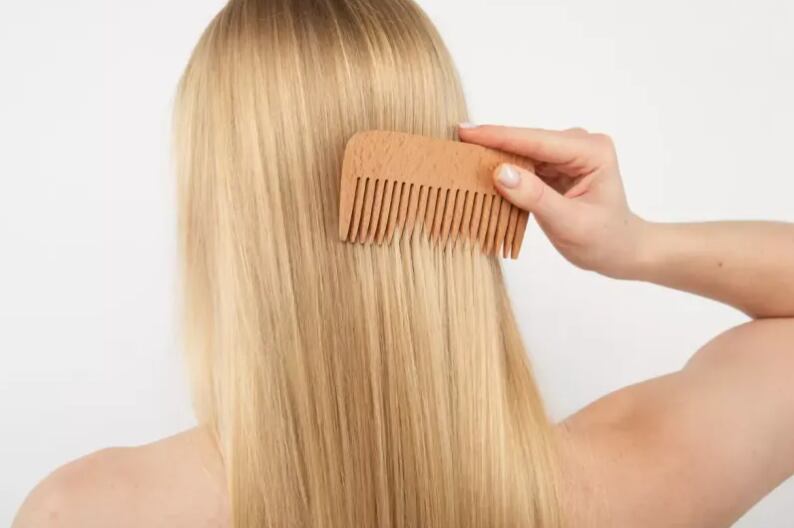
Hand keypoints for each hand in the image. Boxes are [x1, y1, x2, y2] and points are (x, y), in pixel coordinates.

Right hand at [459, 124, 647, 278]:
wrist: (620, 252)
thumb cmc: (604, 240)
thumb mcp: (570, 223)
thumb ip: (536, 197)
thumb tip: (501, 172)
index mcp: (591, 151)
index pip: (537, 141)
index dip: (499, 136)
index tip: (465, 132)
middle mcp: (580, 144)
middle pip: (526, 142)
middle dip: (492, 145)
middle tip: (454, 147)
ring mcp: (567, 154)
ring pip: (522, 152)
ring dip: (495, 158)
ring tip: (461, 159)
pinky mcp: (555, 166)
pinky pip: (524, 164)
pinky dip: (504, 171)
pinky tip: (481, 173)